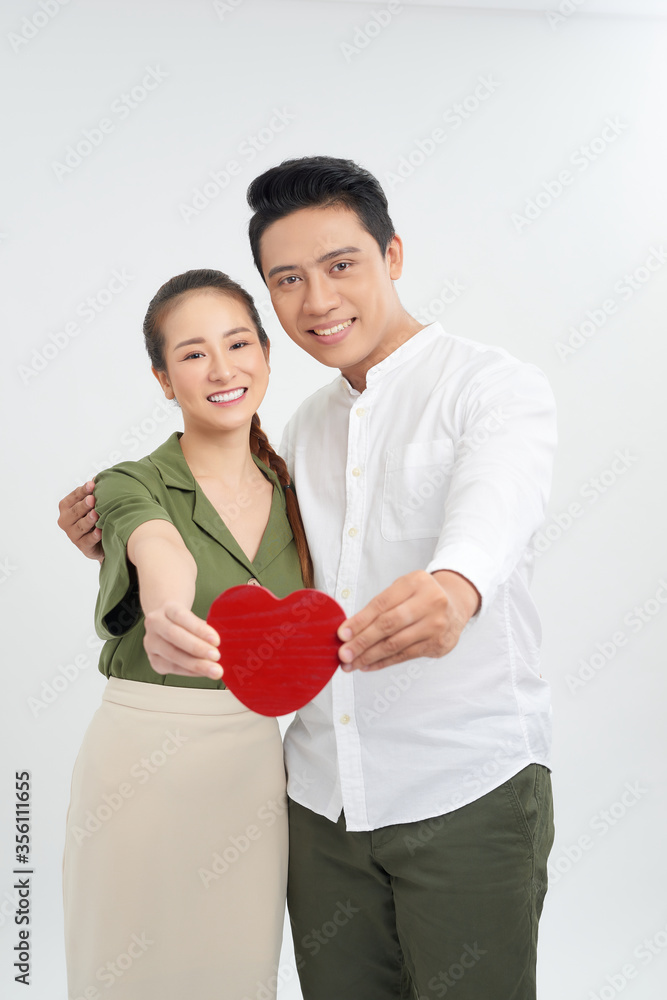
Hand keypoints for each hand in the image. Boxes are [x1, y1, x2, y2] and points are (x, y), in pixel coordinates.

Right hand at [57, 482, 103, 561]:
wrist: (101, 541)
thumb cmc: (94, 517)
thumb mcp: (92, 504)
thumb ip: (93, 491)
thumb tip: (97, 477)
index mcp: (66, 507)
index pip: (73, 496)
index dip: (82, 490)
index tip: (92, 484)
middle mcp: (66, 520)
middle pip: (75, 511)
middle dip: (83, 505)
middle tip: (92, 499)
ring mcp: (73, 534)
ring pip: (80, 526)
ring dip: (88, 520)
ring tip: (96, 514)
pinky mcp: (82, 546)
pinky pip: (88, 541)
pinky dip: (94, 536)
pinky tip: (100, 531)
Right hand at [143, 601, 222, 679]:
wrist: (166, 624)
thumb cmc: (185, 622)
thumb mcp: (194, 618)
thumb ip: (205, 629)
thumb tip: (225, 643)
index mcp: (167, 608)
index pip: (181, 616)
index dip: (199, 629)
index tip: (216, 640)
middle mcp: (155, 623)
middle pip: (174, 635)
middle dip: (197, 648)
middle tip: (216, 656)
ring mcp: (151, 642)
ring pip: (172, 654)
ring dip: (195, 664)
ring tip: (213, 670)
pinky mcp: (153, 659)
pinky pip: (171, 667)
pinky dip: (189, 671)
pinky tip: (202, 672)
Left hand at [337, 569, 480, 671]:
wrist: (455, 604)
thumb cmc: (422, 596)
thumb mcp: (404, 589)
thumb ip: (380, 606)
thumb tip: (350, 630)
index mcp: (416, 582)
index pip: (382, 604)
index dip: (360, 621)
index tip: (342, 634)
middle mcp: (430, 602)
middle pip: (388, 625)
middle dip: (362, 642)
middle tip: (344, 654)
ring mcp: (436, 624)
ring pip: (396, 644)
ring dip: (369, 656)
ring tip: (352, 663)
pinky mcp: (439, 644)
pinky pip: (405, 656)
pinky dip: (384, 662)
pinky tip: (369, 665)